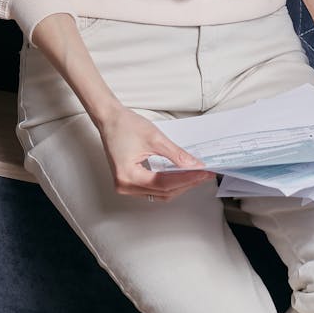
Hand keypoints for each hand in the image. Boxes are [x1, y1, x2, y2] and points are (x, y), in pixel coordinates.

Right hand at [98, 104, 214, 202]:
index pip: (164, 183)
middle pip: (163, 192)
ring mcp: (126, 186)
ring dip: (178, 185)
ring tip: (195, 175)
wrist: (110, 119)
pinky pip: (152, 188)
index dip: (186, 179)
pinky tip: (180, 176)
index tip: (202, 173)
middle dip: (185, 183)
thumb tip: (194, 165)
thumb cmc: (124, 125)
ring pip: (159, 193)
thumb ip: (176, 154)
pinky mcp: (129, 181)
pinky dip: (168, 183)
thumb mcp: (155, 138)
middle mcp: (125, 186)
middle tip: (203, 174)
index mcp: (128, 176)